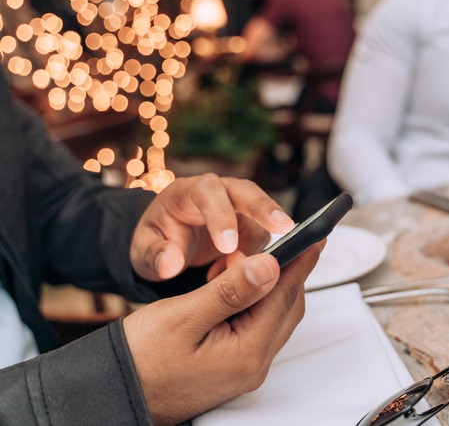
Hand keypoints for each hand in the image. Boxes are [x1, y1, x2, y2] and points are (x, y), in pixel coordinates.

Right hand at [123, 243, 322, 424]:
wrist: (115, 393)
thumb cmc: (141, 359)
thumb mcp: (184, 316)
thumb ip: (230, 291)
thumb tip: (269, 266)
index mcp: (247, 352)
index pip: (284, 296)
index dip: (300, 261)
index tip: (314, 235)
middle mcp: (253, 365)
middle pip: (286, 308)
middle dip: (291, 272)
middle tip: (295, 240)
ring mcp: (245, 370)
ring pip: (274, 318)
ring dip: (273, 287)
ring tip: (264, 258)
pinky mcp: (233, 368)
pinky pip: (259, 329)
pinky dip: (257, 303)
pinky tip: (244, 287)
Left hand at [130, 174, 294, 280]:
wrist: (167, 244)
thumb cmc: (158, 240)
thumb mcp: (144, 251)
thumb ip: (155, 256)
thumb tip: (170, 264)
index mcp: (189, 191)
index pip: (209, 193)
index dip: (221, 216)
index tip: (228, 247)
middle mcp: (219, 193)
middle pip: (247, 192)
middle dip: (265, 209)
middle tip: (284, 228)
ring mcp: (239, 209)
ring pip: (261, 223)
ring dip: (253, 252)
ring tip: (224, 277)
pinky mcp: (252, 226)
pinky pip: (263, 243)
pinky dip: (254, 262)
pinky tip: (232, 278)